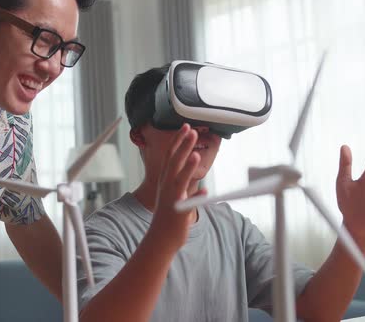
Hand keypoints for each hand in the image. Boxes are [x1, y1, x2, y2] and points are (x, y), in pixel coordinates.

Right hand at [150, 124, 205, 250]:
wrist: (160, 238)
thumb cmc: (169, 216)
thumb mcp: (176, 196)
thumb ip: (187, 186)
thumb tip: (201, 183)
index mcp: (165, 180)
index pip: (171, 155)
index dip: (178, 140)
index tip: (186, 127)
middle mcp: (166, 185)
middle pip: (174, 161)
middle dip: (183, 145)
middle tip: (192, 130)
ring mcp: (171, 197)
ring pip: (179, 177)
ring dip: (187, 164)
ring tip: (195, 151)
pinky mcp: (178, 210)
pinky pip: (187, 201)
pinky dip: (194, 193)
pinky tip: (204, 189)